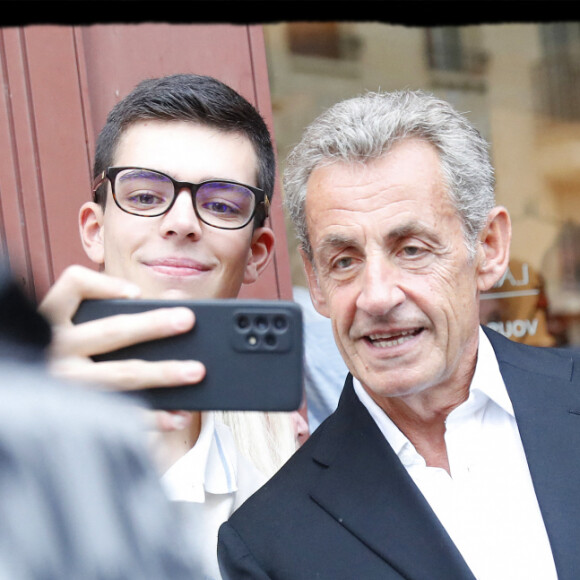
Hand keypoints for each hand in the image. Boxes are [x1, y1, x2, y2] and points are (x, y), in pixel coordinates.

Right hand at [39, 266, 204, 429]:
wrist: (33, 411)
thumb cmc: (70, 355)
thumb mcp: (74, 328)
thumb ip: (112, 311)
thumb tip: (166, 299)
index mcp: (51, 319)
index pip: (73, 285)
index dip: (106, 284)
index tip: (136, 293)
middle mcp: (55, 350)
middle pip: (111, 332)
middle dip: (153, 326)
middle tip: (188, 320)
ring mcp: (65, 386)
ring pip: (121, 375)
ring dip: (162, 373)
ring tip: (196, 371)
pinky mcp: (78, 417)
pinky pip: (122, 415)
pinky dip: (153, 417)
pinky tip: (177, 415)